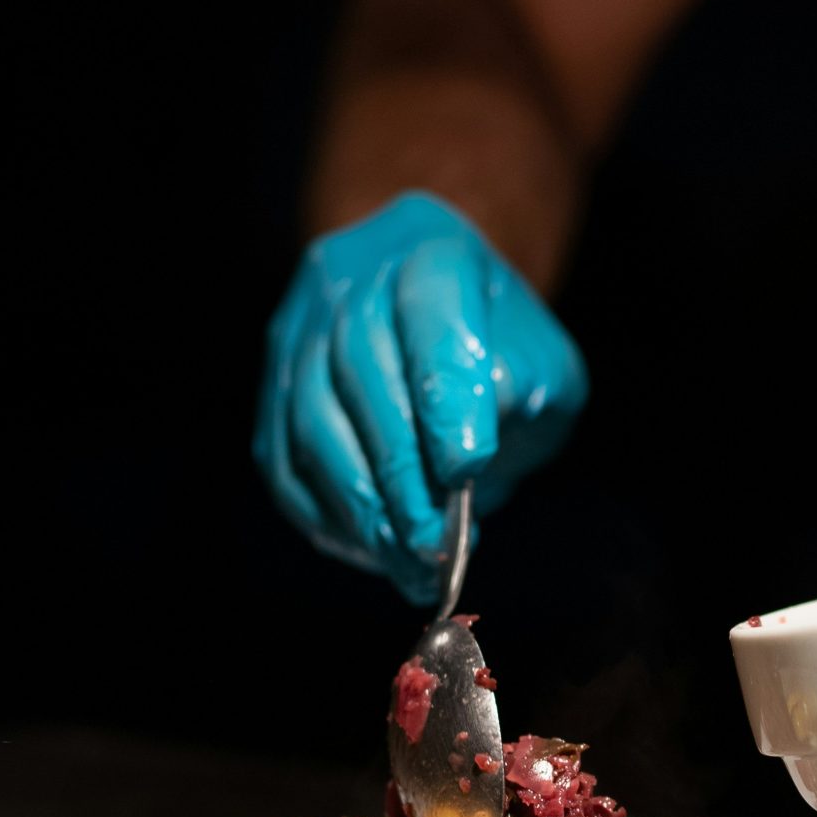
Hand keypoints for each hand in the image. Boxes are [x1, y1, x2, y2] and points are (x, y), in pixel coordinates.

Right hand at [256, 192, 586, 603]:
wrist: (436, 307)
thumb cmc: (502, 345)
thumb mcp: (543, 359)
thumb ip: (525, 392)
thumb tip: (468, 457)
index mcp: (433, 252)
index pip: (433, 316)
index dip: (445, 396)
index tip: (466, 470)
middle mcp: (351, 278)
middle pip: (360, 373)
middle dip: (401, 473)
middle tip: (436, 545)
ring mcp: (300, 329)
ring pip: (312, 420)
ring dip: (361, 506)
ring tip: (409, 564)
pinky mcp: (272, 382)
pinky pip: (282, 456)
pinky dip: (324, 512)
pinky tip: (370, 550)